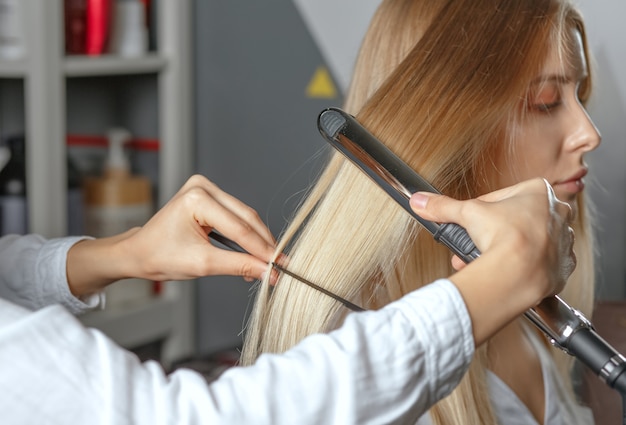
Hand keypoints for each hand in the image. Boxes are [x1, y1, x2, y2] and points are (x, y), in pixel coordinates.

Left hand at [67, 175, 275, 295]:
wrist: (139, 252)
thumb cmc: (160, 256)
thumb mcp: (203, 264)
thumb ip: (239, 265)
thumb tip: (268, 271)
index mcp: (197, 198)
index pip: (239, 227)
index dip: (262, 249)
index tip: (280, 266)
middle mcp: (203, 186)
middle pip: (246, 217)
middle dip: (263, 244)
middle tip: (280, 265)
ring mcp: (206, 188)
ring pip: (244, 216)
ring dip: (257, 239)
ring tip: (267, 262)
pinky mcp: (209, 195)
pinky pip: (236, 215)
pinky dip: (246, 234)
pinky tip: (254, 251)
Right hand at [409, 178, 575, 344]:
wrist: (521, 272)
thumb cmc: (505, 236)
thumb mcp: (466, 214)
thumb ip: (443, 206)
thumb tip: (421, 201)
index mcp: (539, 191)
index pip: (503, 197)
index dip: (482, 211)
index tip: (472, 222)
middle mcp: (558, 213)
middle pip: (516, 220)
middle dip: (492, 234)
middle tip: (476, 243)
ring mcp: (564, 240)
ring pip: (529, 242)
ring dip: (507, 250)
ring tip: (486, 260)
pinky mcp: (564, 266)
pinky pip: (540, 264)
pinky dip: (524, 267)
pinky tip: (508, 271)